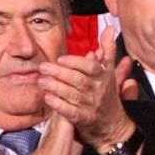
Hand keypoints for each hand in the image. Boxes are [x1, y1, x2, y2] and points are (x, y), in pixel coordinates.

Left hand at [37, 25, 134, 153]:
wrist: (112, 126)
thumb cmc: (108, 95)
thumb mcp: (111, 70)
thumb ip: (109, 49)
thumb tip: (109, 28)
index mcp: (104, 77)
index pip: (90, 67)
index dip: (76, 62)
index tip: (61, 58)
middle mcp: (98, 90)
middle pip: (78, 80)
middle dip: (59, 73)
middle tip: (43, 67)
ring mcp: (91, 105)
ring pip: (72, 94)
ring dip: (55, 87)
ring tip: (41, 80)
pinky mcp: (83, 119)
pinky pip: (69, 111)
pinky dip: (58, 104)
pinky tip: (47, 98)